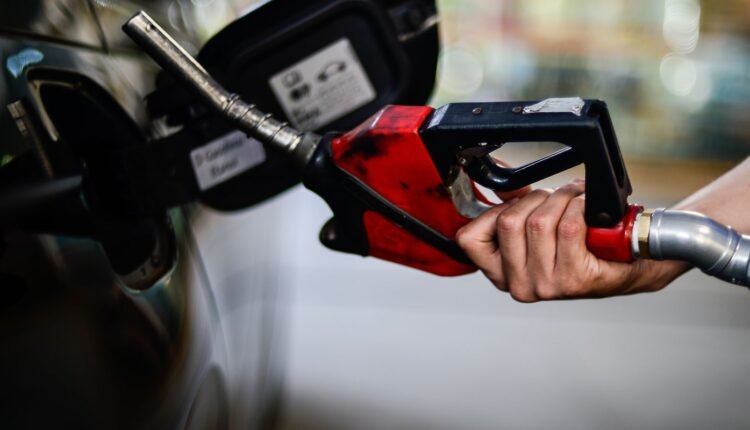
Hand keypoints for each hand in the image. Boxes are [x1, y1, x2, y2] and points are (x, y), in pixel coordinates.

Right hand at [456, 179, 685, 301]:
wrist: (632, 262)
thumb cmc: (584, 242)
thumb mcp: (538, 225)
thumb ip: (513, 204)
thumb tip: (497, 177)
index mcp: (501, 274)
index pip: (469, 238)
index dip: (492, 212)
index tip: (516, 205)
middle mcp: (520, 285)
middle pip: (508, 221)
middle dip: (535, 199)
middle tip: (555, 200)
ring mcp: (546, 285)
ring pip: (539, 221)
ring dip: (561, 199)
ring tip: (575, 201)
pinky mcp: (575, 279)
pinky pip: (568, 226)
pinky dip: (580, 207)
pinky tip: (589, 211)